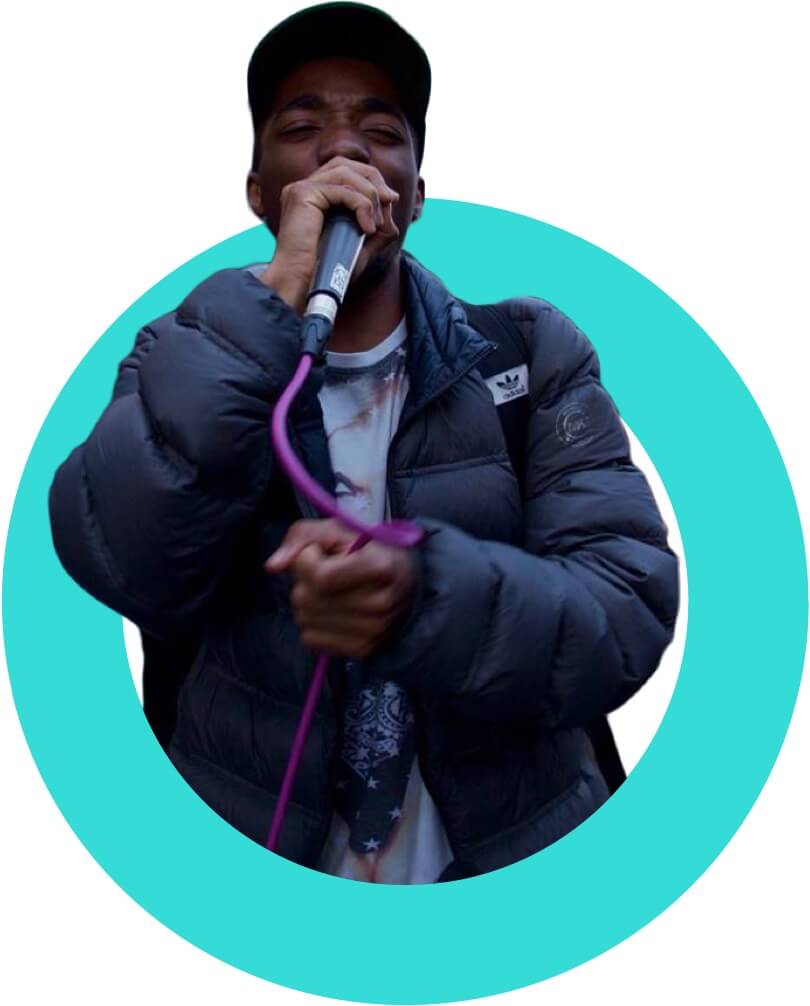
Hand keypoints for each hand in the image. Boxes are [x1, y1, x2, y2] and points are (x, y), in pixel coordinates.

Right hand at [259, 157, 399, 312]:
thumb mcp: (359, 248)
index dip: (371, 180)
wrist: (302, 285)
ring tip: (376, 223)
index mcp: (313, 197)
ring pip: (346, 173)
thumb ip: (375, 230)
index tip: (390, 201)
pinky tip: (368, 229)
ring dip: (370, 195)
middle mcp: (304, 188)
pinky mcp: (303, 194)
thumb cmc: (325, 272)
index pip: (345, 171)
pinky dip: (362, 206)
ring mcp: (301, 189)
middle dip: (373, 179)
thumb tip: (391, 210)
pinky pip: (342, 190)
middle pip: (345, 163)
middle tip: (390, 200)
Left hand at [265, 518, 415, 658]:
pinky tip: (332, 611)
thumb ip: (302, 536)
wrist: (408, 584)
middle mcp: (379, 604)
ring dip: (307, 602)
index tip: (320, 553)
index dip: (308, 560)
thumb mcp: (340, 530)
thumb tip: (273, 566)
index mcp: (380, 568)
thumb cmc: (370, 550)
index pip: (320, 576)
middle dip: (304, 581)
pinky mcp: (362, 650)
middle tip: (326, 572)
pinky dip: (313, 623)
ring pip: (304, 619)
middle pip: (307, 598)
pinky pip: (310, 639)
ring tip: (330, 591)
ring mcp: (373, 631)